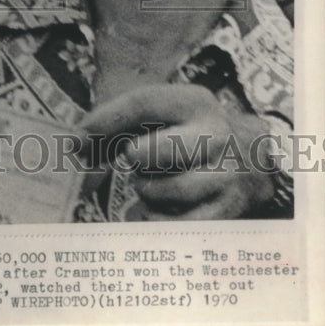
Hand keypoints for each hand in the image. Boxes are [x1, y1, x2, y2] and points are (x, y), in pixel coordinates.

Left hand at [86, 85, 276, 219]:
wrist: (253, 155)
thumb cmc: (186, 132)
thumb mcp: (161, 115)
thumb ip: (116, 125)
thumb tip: (71, 146)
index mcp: (194, 101)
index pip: (142, 103)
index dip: (104, 120)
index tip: (75, 138)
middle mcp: (215, 133)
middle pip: (155, 149)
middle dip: (134, 157)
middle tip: (132, 159)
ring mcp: (226, 171)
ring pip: (168, 189)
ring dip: (147, 190)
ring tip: (149, 183)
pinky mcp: (231, 207)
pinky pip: (184, 224)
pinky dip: (159, 221)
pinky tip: (151, 213)